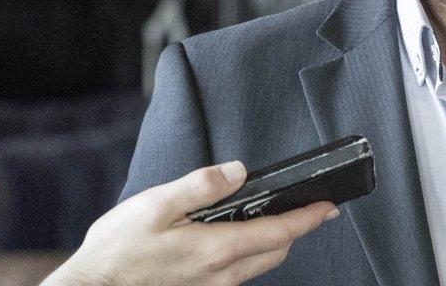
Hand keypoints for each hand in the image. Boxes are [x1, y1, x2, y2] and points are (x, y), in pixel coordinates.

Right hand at [41, 161, 338, 285]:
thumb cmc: (116, 251)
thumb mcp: (156, 205)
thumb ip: (201, 186)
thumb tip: (238, 171)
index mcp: (216, 249)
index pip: (280, 233)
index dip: (309, 217)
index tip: (329, 206)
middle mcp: (220, 276)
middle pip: (276, 252)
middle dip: (293, 230)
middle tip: (302, 208)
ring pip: (257, 267)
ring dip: (270, 245)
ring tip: (266, 220)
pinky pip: (235, 277)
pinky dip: (245, 258)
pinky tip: (228, 242)